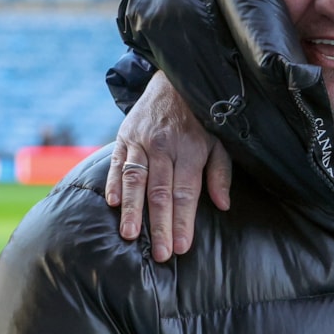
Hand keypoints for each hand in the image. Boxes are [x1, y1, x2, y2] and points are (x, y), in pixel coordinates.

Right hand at [105, 71, 232, 261]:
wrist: (178, 79)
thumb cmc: (203, 118)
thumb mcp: (221, 141)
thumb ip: (220, 173)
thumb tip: (222, 205)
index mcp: (191, 150)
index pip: (186, 193)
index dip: (183, 222)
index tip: (181, 247)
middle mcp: (164, 146)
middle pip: (160, 193)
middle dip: (160, 226)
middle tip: (159, 254)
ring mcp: (141, 140)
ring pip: (135, 180)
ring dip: (132, 210)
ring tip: (130, 235)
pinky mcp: (124, 134)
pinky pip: (116, 161)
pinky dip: (112, 182)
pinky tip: (111, 203)